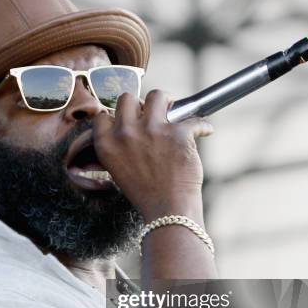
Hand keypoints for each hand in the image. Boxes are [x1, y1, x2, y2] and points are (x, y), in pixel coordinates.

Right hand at [92, 89, 212, 220]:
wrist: (168, 211)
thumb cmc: (146, 194)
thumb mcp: (118, 169)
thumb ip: (119, 146)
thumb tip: (134, 125)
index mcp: (106, 144)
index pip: (103, 115)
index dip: (117, 116)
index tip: (129, 120)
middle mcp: (126, 134)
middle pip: (127, 98)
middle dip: (140, 103)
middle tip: (152, 112)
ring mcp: (151, 130)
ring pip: (157, 96)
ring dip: (167, 102)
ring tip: (174, 111)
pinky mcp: (177, 133)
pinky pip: (193, 118)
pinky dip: (202, 125)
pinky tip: (205, 131)